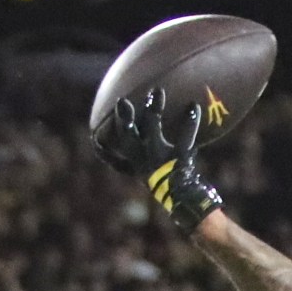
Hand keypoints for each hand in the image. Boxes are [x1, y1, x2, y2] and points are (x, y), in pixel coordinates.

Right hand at [94, 88, 223, 232]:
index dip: (118, 123)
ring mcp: (161, 157)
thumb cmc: (156, 178)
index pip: (120, 141)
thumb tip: (98, 143)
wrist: (180, 199)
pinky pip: (184, 138)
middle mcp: (144, 157)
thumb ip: (119, 158)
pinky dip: (189, 122)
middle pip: (128, 136)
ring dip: (154, 110)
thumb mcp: (135, 169)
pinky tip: (193, 105)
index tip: (120, 103)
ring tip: (157, 91)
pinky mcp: (179, 158)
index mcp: (134, 158)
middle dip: (125, 119)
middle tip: (123, 101)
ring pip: (153, 131)